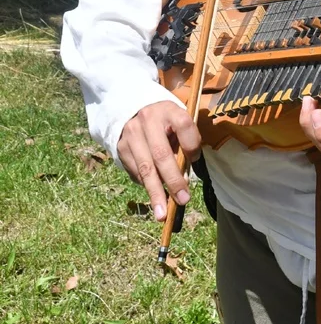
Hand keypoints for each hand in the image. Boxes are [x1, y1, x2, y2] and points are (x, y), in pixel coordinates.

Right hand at [117, 102, 201, 220]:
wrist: (135, 110)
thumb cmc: (167, 122)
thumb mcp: (178, 123)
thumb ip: (185, 143)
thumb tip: (185, 174)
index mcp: (169, 110)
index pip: (183, 125)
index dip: (192, 144)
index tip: (195, 159)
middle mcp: (148, 120)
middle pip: (161, 154)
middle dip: (173, 180)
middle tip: (183, 200)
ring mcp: (131, 134)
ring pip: (145, 168)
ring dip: (155, 193)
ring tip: (162, 213)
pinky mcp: (121, 148)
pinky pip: (135, 172)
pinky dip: (146, 186)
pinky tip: (155, 197)